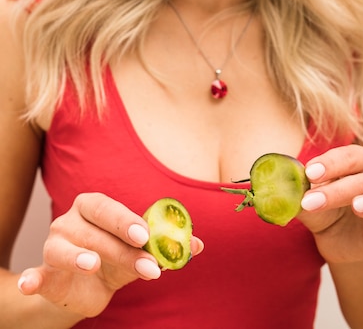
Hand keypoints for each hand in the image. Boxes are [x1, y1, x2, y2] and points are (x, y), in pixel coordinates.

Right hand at [17, 193, 203, 318]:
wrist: (88, 288)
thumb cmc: (116, 258)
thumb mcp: (140, 252)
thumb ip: (165, 247)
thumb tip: (199, 245)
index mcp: (94, 207)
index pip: (108, 207)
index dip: (125, 220)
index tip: (146, 236)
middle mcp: (70, 221)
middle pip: (93, 231)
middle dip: (121, 249)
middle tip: (146, 264)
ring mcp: (53, 246)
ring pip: (64, 250)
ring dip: (80, 258)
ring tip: (92, 264)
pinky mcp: (44, 275)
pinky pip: (36, 275)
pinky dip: (31, 279)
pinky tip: (31, 283)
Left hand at [298, 145, 362, 262]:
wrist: (334, 239)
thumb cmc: (322, 208)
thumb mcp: (306, 201)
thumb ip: (296, 194)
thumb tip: (277, 188)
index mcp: (355, 162)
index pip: (347, 156)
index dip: (329, 163)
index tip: (309, 173)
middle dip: (337, 189)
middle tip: (312, 200)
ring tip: (358, 207)